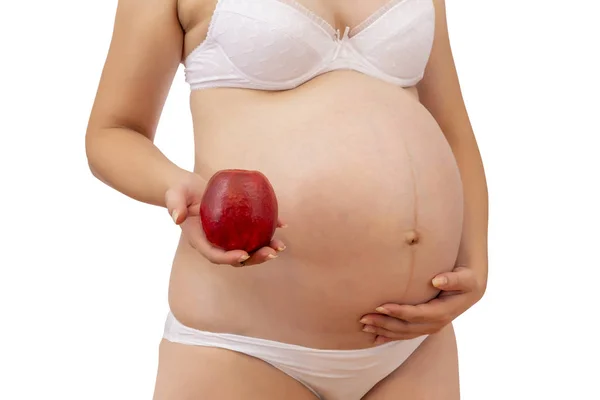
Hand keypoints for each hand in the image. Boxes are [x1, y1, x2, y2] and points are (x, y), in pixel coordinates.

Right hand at [165, 173, 286, 266]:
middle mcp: (217, 241)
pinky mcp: (238, 224)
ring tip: (280, 247)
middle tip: (271, 253)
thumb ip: (174, 205)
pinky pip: (255, 230)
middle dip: (255, 258)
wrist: (188, 187)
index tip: (244, 255)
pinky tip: (283, 225)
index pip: (216, 255)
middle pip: (237, 256)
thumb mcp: (174, 196)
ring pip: (249, 247)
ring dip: (265, 249)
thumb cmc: (179, 192)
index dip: (230, 258)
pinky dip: (269, 229)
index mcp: (202, 240)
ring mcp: (229, 235)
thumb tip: (177, 217)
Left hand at [360, 266, 485, 343]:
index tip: (381, 306)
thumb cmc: (466, 279)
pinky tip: (375, 338)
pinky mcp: (424, 327)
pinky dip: (390, 337)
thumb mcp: (466, 278)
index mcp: (444, 312)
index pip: (417, 314)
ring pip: (403, 333)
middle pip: (406, 327)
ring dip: (383, 331)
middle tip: (364, 318)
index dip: (399, 312)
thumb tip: (437, 280)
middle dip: (384, 324)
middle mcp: (436, 323)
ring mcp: (430, 327)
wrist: (471, 289)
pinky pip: (405, 335)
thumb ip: (454, 279)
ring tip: (364, 325)